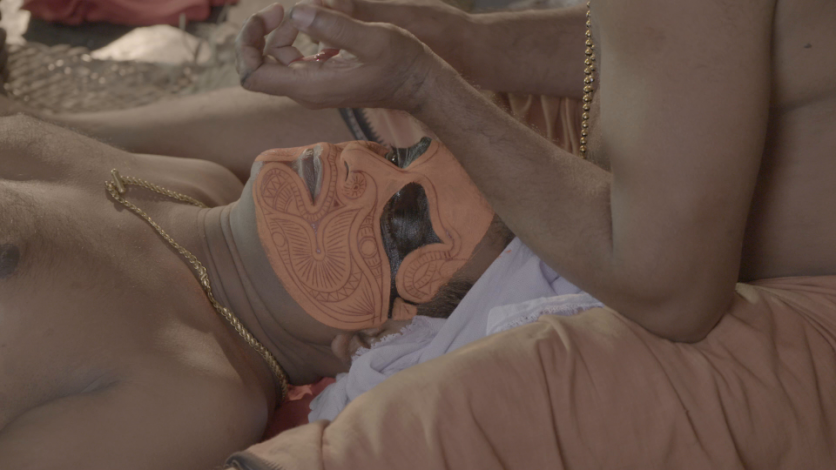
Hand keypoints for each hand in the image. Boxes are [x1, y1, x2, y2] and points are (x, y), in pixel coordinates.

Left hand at [235, 3, 446, 112]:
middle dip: (262, 31)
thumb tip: (297, 11)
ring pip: (275, 57)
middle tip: (282, 7)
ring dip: (282, 29)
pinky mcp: (320, 79)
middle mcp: (305, 91)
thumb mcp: (372, 39)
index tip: (269, 16)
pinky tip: (318, 22)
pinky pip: (292, 57)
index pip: (252, 75)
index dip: (247, 44)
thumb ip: (334, 26)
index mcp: (310, 85)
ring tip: (311, 9)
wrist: (418, 83)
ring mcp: (311, 86)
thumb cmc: (400, 63)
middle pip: (258, 64)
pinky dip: (297, 36)